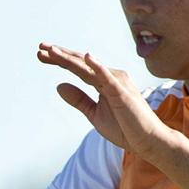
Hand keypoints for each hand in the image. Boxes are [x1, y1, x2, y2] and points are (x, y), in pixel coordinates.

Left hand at [38, 42, 165, 156]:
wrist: (147, 141)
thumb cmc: (125, 127)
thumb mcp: (94, 114)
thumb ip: (79, 99)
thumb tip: (59, 86)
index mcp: (103, 81)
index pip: (78, 67)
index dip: (60, 60)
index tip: (41, 54)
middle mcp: (110, 77)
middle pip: (81, 63)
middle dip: (60, 55)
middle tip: (41, 47)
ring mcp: (117, 83)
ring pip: (89, 68)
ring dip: (70, 59)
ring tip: (53, 51)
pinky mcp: (122, 92)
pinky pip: (108, 77)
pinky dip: (98, 67)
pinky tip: (88, 58)